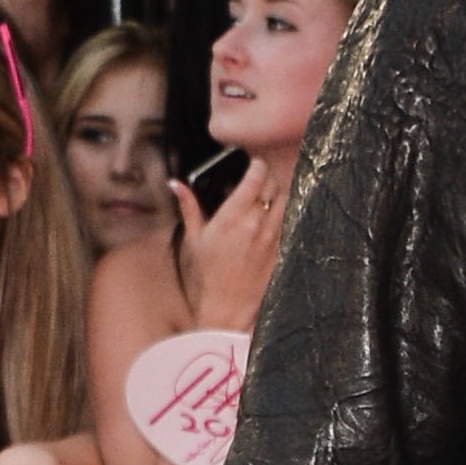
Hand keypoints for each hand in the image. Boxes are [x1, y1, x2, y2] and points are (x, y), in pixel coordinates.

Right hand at [173, 157, 285, 335]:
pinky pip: (289, 220)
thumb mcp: (195, 236)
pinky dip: (283, 213)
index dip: (257, 166)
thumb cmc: (211, 270)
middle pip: (273, 186)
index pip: (255, 178)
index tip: (254, 164)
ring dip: (278, 194)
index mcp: (232, 216)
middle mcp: (255, 223)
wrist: (231, 300)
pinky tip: (273, 216)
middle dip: (268, 178)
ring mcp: (272, 235)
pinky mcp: (282, 246)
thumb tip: (176, 184)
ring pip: (285, 200)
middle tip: (260, 180)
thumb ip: (189, 206)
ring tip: (268, 196)